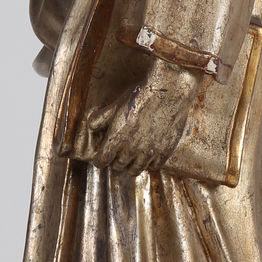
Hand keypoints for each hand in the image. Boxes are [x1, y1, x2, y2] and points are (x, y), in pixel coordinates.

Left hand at [74, 58, 206, 174]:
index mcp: (116, 137)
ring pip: (136, 170)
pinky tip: (150, 154)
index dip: (100, 160)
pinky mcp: (165, 152)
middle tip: (118, 155)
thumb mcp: (117, 104)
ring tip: (133, 157)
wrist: (169, 91)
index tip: (101, 158)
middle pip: (118, 166)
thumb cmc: (141, 95)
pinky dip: (151, 163)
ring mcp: (149, 152)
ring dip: (132, 165)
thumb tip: (92, 126)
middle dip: (115, 161)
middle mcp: (131, 148)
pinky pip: (154, 166)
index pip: (102, 160)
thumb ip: (102, 117)